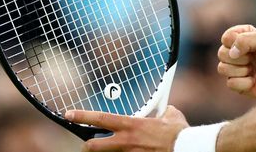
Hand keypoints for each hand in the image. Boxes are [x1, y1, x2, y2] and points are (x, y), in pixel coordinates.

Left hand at [65, 106, 187, 150]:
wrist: (186, 148)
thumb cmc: (178, 132)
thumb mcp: (170, 115)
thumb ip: (162, 111)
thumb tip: (164, 108)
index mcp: (131, 125)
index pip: (100, 119)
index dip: (82, 116)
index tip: (69, 114)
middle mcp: (126, 141)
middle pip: (93, 146)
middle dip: (87, 146)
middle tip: (87, 144)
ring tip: (108, 150)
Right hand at [216, 24, 255, 98]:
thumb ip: (247, 39)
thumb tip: (232, 52)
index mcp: (243, 36)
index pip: (226, 37)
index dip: (235, 44)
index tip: (250, 48)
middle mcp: (237, 50)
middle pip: (221, 53)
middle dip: (238, 59)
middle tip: (252, 59)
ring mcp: (235, 67)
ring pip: (222, 68)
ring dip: (240, 71)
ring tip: (253, 70)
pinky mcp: (237, 83)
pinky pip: (230, 83)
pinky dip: (244, 83)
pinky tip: (254, 81)